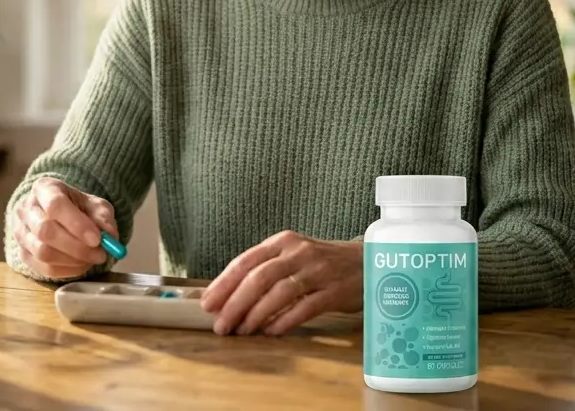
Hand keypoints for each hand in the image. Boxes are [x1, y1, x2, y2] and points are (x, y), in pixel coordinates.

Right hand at [13, 177, 118, 279]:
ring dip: (73, 260)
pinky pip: (43, 268)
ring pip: (42, 252)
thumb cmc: (78, 208)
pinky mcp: (23, 254)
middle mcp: (27, 209)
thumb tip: (109, 235)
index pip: (55, 205)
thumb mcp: (95, 205)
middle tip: (100, 254)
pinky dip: (67, 270)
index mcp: (44, 188)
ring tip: (92, 258)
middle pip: (45, 231)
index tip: (97, 239)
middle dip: (76, 247)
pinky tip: (81, 264)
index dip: (76, 224)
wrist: (59, 216)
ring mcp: (20, 233)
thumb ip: (103, 217)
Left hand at [200, 230, 362, 336]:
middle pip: (259, 277)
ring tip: (241, 331)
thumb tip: (227, 298)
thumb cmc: (322, 264)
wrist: (367, 263)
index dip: (223, 284)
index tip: (207, 303)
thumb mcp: (292, 257)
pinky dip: (284, 321)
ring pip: (279, 292)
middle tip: (220, 325)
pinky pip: (305, 307)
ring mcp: (319, 270)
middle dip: (234, 303)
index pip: (246, 261)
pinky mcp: (335, 290)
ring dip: (256, 314)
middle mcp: (298, 252)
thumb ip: (264, 272)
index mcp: (283, 242)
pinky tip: (271, 332)